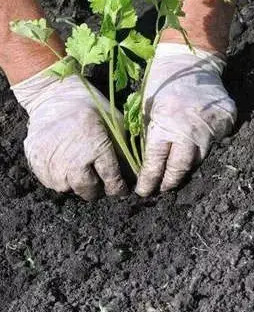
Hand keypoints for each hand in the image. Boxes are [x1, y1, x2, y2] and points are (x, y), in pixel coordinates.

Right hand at [11, 72, 126, 200]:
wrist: (53, 95)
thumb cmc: (89, 107)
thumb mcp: (115, 123)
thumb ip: (124, 150)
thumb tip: (134, 173)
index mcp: (96, 149)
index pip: (111, 181)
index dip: (118, 189)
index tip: (120, 189)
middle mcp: (73, 160)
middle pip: (88, 190)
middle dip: (97, 190)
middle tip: (99, 184)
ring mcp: (52, 162)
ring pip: (68, 188)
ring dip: (76, 185)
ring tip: (81, 173)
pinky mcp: (36, 161)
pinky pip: (50, 182)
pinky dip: (59, 179)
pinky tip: (65, 167)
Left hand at [135, 43, 235, 195]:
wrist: (191, 63)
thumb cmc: (163, 84)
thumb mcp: (148, 108)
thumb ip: (150, 135)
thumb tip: (147, 163)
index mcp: (164, 125)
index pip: (155, 162)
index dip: (149, 179)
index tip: (143, 191)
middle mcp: (188, 131)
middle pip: (180, 167)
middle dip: (169, 182)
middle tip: (162, 189)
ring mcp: (209, 128)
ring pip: (198, 159)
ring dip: (186, 167)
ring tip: (176, 173)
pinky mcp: (224, 123)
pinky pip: (214, 144)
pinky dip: (204, 148)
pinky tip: (195, 148)